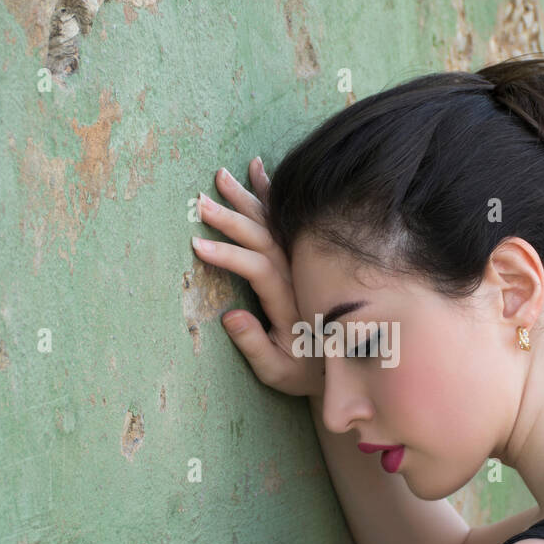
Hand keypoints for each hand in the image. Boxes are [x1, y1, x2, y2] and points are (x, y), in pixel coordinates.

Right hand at [191, 160, 324, 397]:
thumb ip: (254, 344)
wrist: (347, 363)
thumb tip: (230, 315)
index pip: (259, 269)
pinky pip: (287, 220)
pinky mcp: (302, 256)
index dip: (229, 256)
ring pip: (275, 224)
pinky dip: (272, 195)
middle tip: (200, 201)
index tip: (197, 245)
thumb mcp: (277, 371)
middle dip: (232, 219)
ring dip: (248, 198)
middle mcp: (300, 276)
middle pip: (265, 239)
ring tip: (221, 175)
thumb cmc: (305, 372)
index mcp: (292, 303)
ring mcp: (302, 263)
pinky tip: (258, 171)